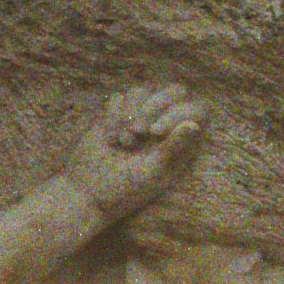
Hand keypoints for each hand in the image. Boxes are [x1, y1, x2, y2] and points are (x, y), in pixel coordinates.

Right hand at [65, 83, 204, 224]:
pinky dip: (114, 115)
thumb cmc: (125, 189)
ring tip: (122, 142)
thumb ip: (173, 148)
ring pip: (144, 90)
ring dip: (130, 113)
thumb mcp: (152, 172)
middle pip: (174, 90)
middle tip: (137, 130)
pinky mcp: (118, 114)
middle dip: (153, 106)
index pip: (196, 110)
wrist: (87, 192)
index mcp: (181, 142)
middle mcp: (165, 125)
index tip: (154, 132)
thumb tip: (194, 124)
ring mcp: (141, 117)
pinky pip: (120, 97)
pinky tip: (109, 137)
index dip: (177, 113)